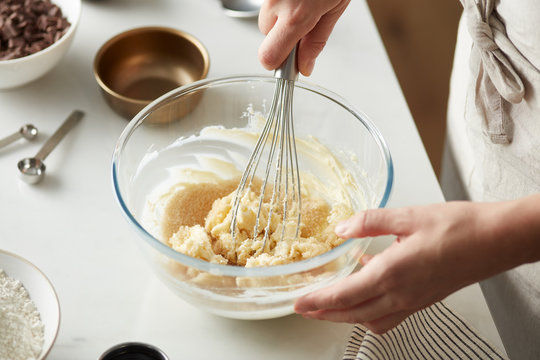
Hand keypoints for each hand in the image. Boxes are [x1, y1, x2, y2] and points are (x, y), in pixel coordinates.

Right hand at [258, 0, 349, 75]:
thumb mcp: (335, 8)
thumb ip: (316, 41)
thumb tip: (305, 67)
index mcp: (296, 16)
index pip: (269, 56)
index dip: (278, 64)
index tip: (291, 64)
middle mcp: (276, 4)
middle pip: (267, 39)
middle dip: (283, 38)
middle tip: (305, 24)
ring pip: (266, 22)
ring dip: (280, 21)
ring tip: (302, 4)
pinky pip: (269, 7)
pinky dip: (280, 6)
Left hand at [294, 199, 537, 333]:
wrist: (496, 240)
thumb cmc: (458, 227)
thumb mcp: (407, 216)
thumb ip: (369, 222)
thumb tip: (342, 228)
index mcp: (392, 273)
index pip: (344, 295)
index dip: (317, 301)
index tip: (297, 304)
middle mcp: (400, 294)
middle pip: (352, 314)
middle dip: (324, 314)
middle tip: (304, 309)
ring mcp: (413, 301)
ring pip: (369, 319)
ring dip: (345, 316)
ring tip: (328, 304)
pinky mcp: (423, 300)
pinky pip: (389, 315)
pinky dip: (369, 310)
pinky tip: (366, 287)